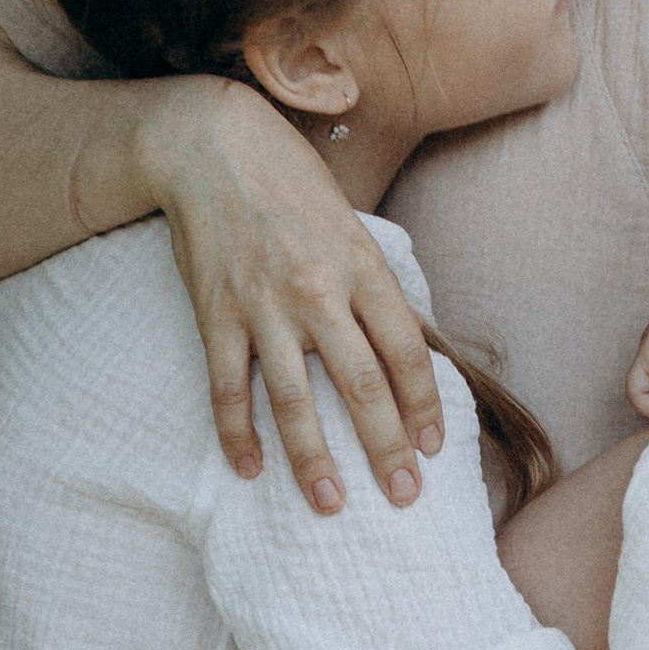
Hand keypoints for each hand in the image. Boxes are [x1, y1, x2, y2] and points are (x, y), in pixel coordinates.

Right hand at [140, 77, 444, 512]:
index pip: (406, 350)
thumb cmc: (291, 182)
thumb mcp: (351, 225)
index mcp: (363, 265)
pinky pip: (227, 388)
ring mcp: (264, 306)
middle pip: (362, 384)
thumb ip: (372, 285)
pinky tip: (250, 470)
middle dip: (386, 447)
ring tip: (331, 504)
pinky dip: (237, 434)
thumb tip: (402, 347)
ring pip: (294, 399)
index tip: (434, 446)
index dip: (425, 404)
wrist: (214, 145)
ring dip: (314, 458)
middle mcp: (318, 290)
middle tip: (403, 495)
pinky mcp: (216, 314)